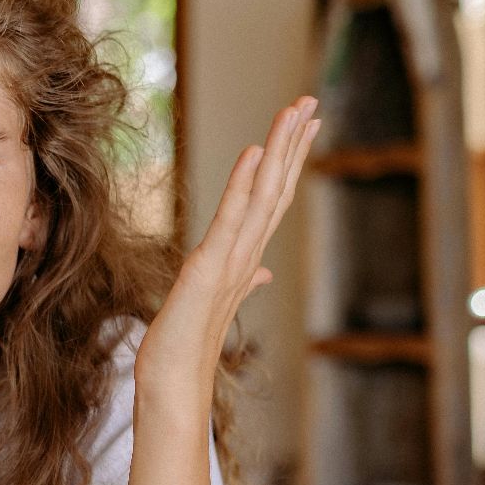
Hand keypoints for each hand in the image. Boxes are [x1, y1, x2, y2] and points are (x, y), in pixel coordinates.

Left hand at [138, 96, 319, 396]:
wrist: (173, 383)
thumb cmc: (187, 346)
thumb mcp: (214, 302)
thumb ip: (244, 280)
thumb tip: (264, 273)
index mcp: (246, 258)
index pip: (273, 200)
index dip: (290, 161)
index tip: (304, 125)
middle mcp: (247, 255)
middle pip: (277, 189)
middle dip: (294, 143)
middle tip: (310, 101)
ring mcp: (233, 261)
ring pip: (264, 195)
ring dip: (280, 151)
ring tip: (293, 111)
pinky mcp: (211, 268)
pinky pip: (231, 218)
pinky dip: (243, 184)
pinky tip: (255, 152)